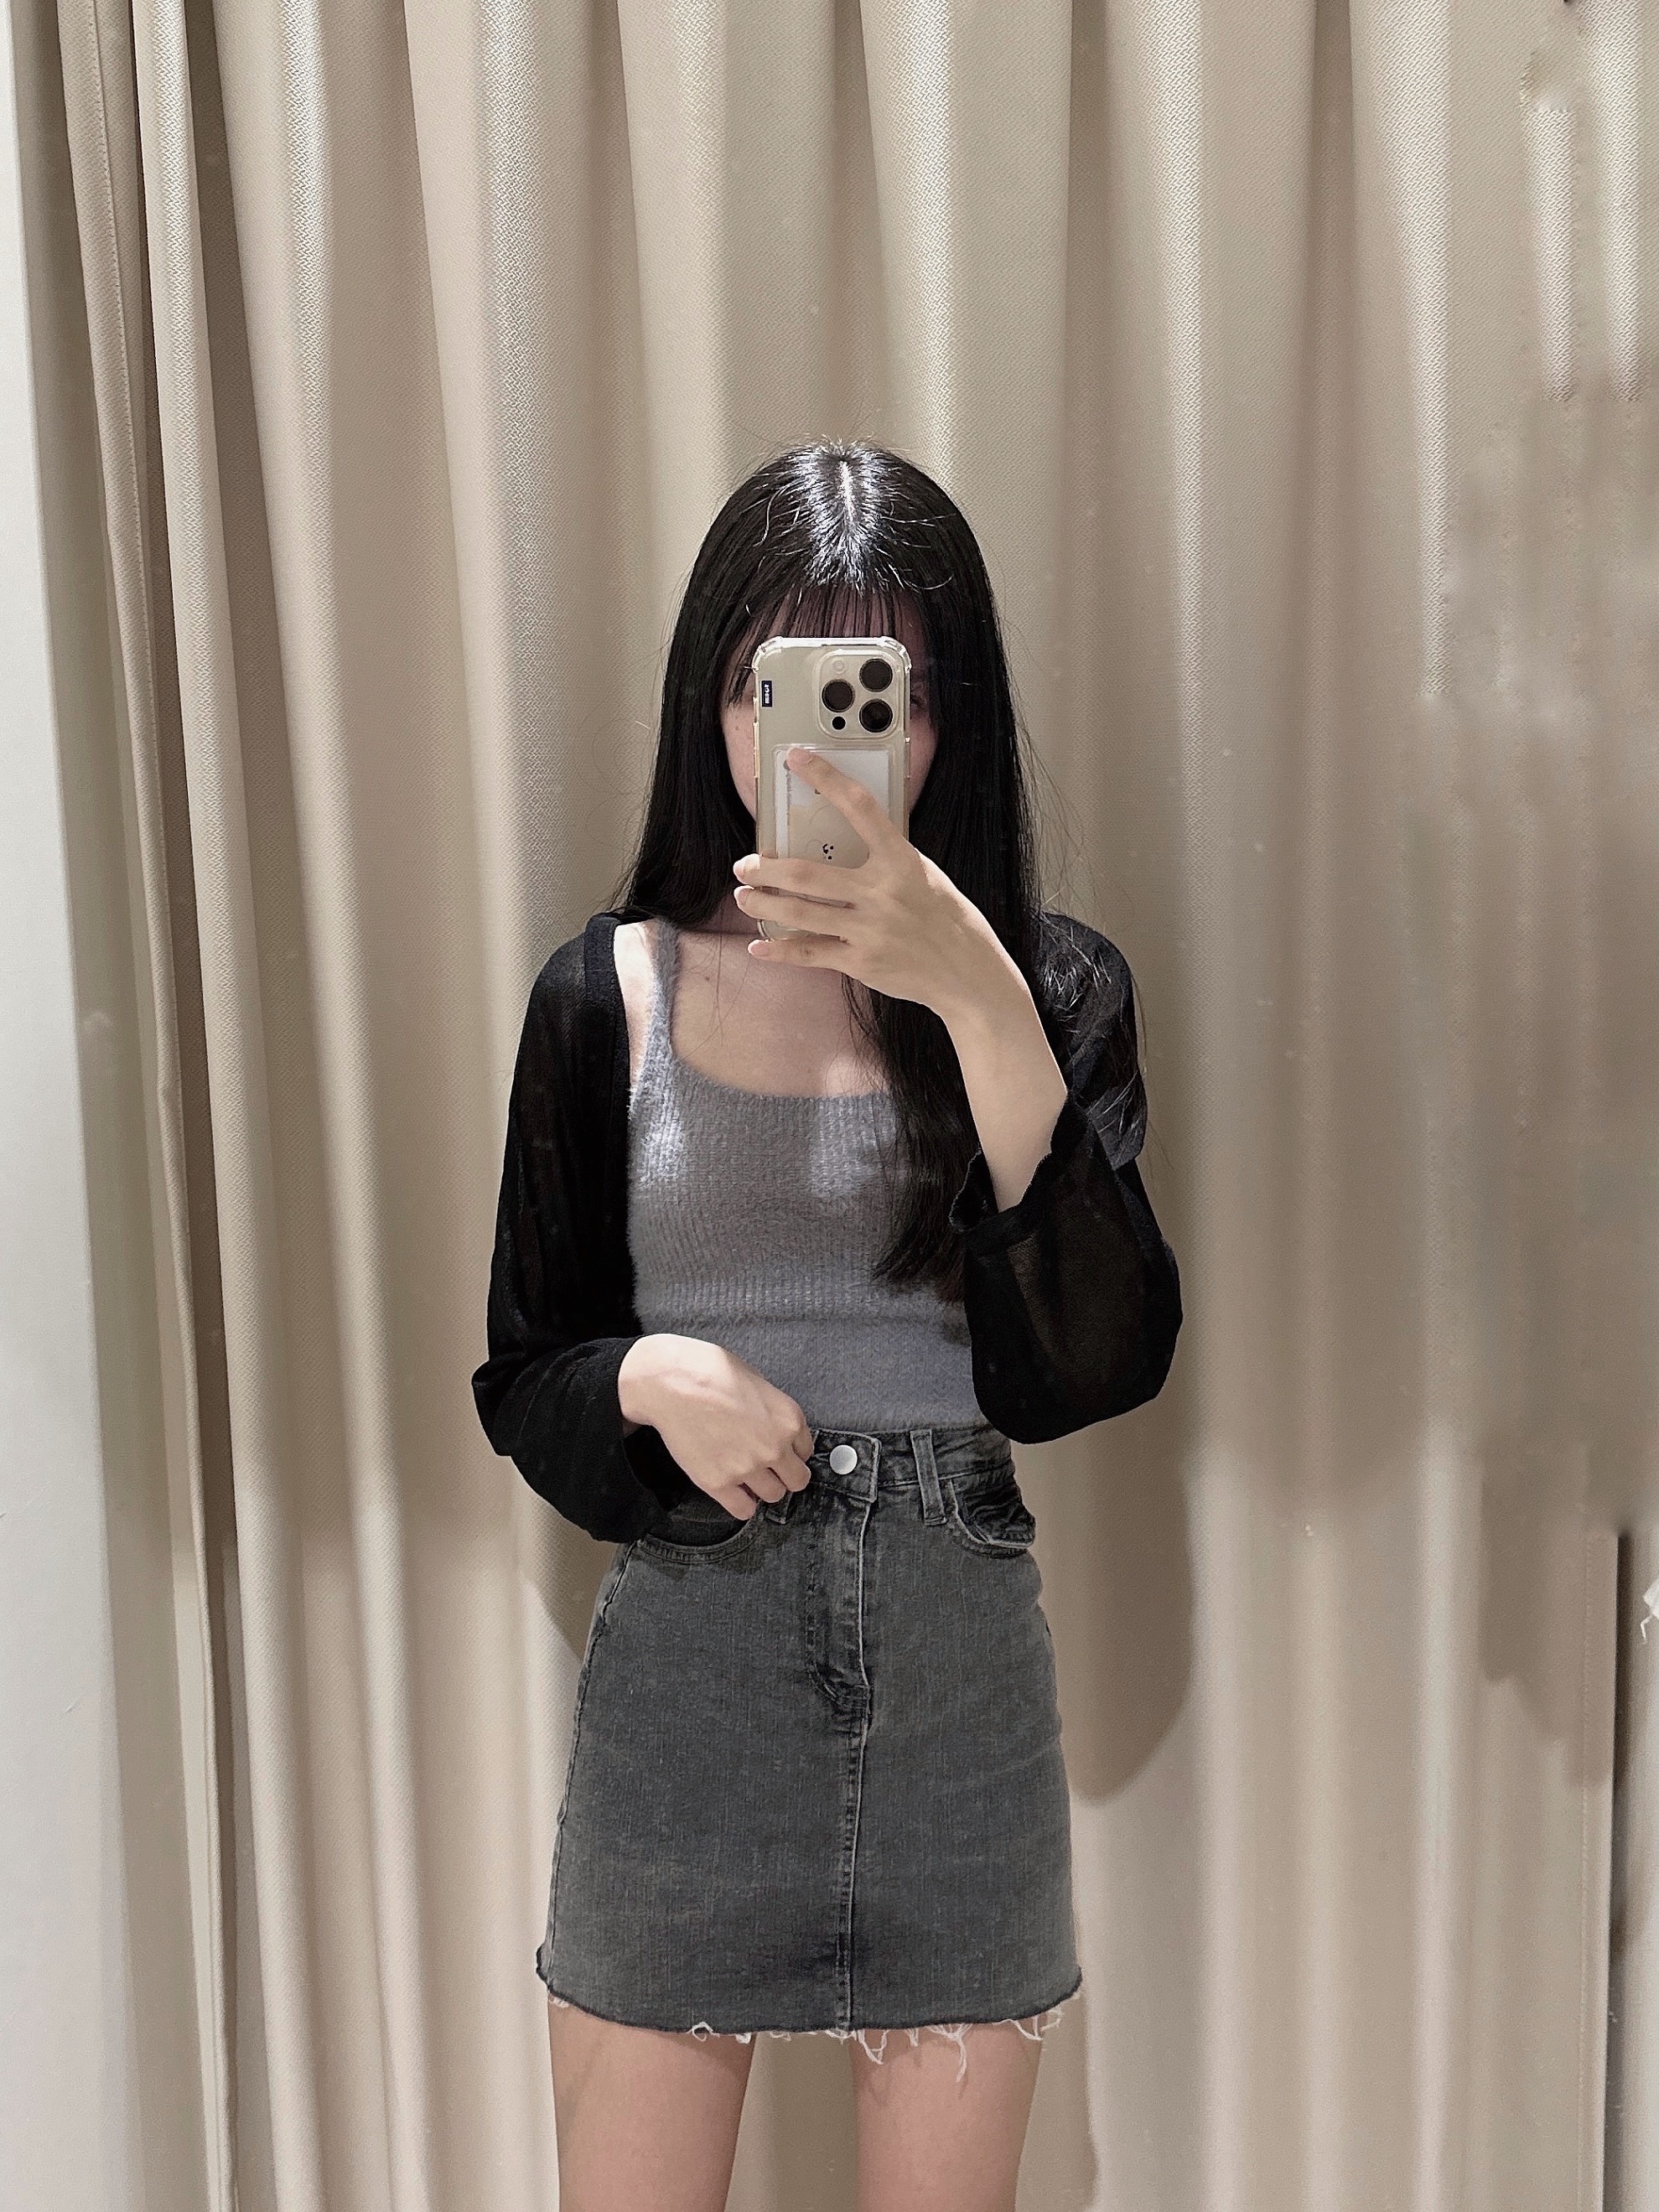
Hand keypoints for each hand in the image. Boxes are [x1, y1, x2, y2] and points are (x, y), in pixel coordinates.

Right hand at [620, 1336, 816, 1519]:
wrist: (673, 1382)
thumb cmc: (710, 1372)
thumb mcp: (758, 1383)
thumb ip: (773, 1413)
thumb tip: (774, 1428)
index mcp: (788, 1419)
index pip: (806, 1452)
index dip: (791, 1452)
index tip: (781, 1452)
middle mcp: (774, 1447)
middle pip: (797, 1480)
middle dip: (785, 1475)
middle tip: (770, 1469)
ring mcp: (747, 1468)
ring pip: (773, 1496)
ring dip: (763, 1489)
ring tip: (748, 1476)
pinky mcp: (719, 1483)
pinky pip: (744, 1510)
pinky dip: (743, 1504)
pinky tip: (735, 1491)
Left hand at [731, 747, 1012, 1019]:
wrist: (967, 972)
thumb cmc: (945, 918)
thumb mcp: (923, 874)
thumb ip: (886, 858)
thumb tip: (841, 838)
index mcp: (901, 861)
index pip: (860, 807)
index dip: (826, 777)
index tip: (797, 759)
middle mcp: (882, 893)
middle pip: (808, 874)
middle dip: (767, 869)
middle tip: (745, 864)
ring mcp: (869, 930)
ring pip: (800, 913)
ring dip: (763, 904)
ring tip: (745, 896)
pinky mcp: (861, 962)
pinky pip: (809, 953)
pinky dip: (779, 950)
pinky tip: (759, 945)